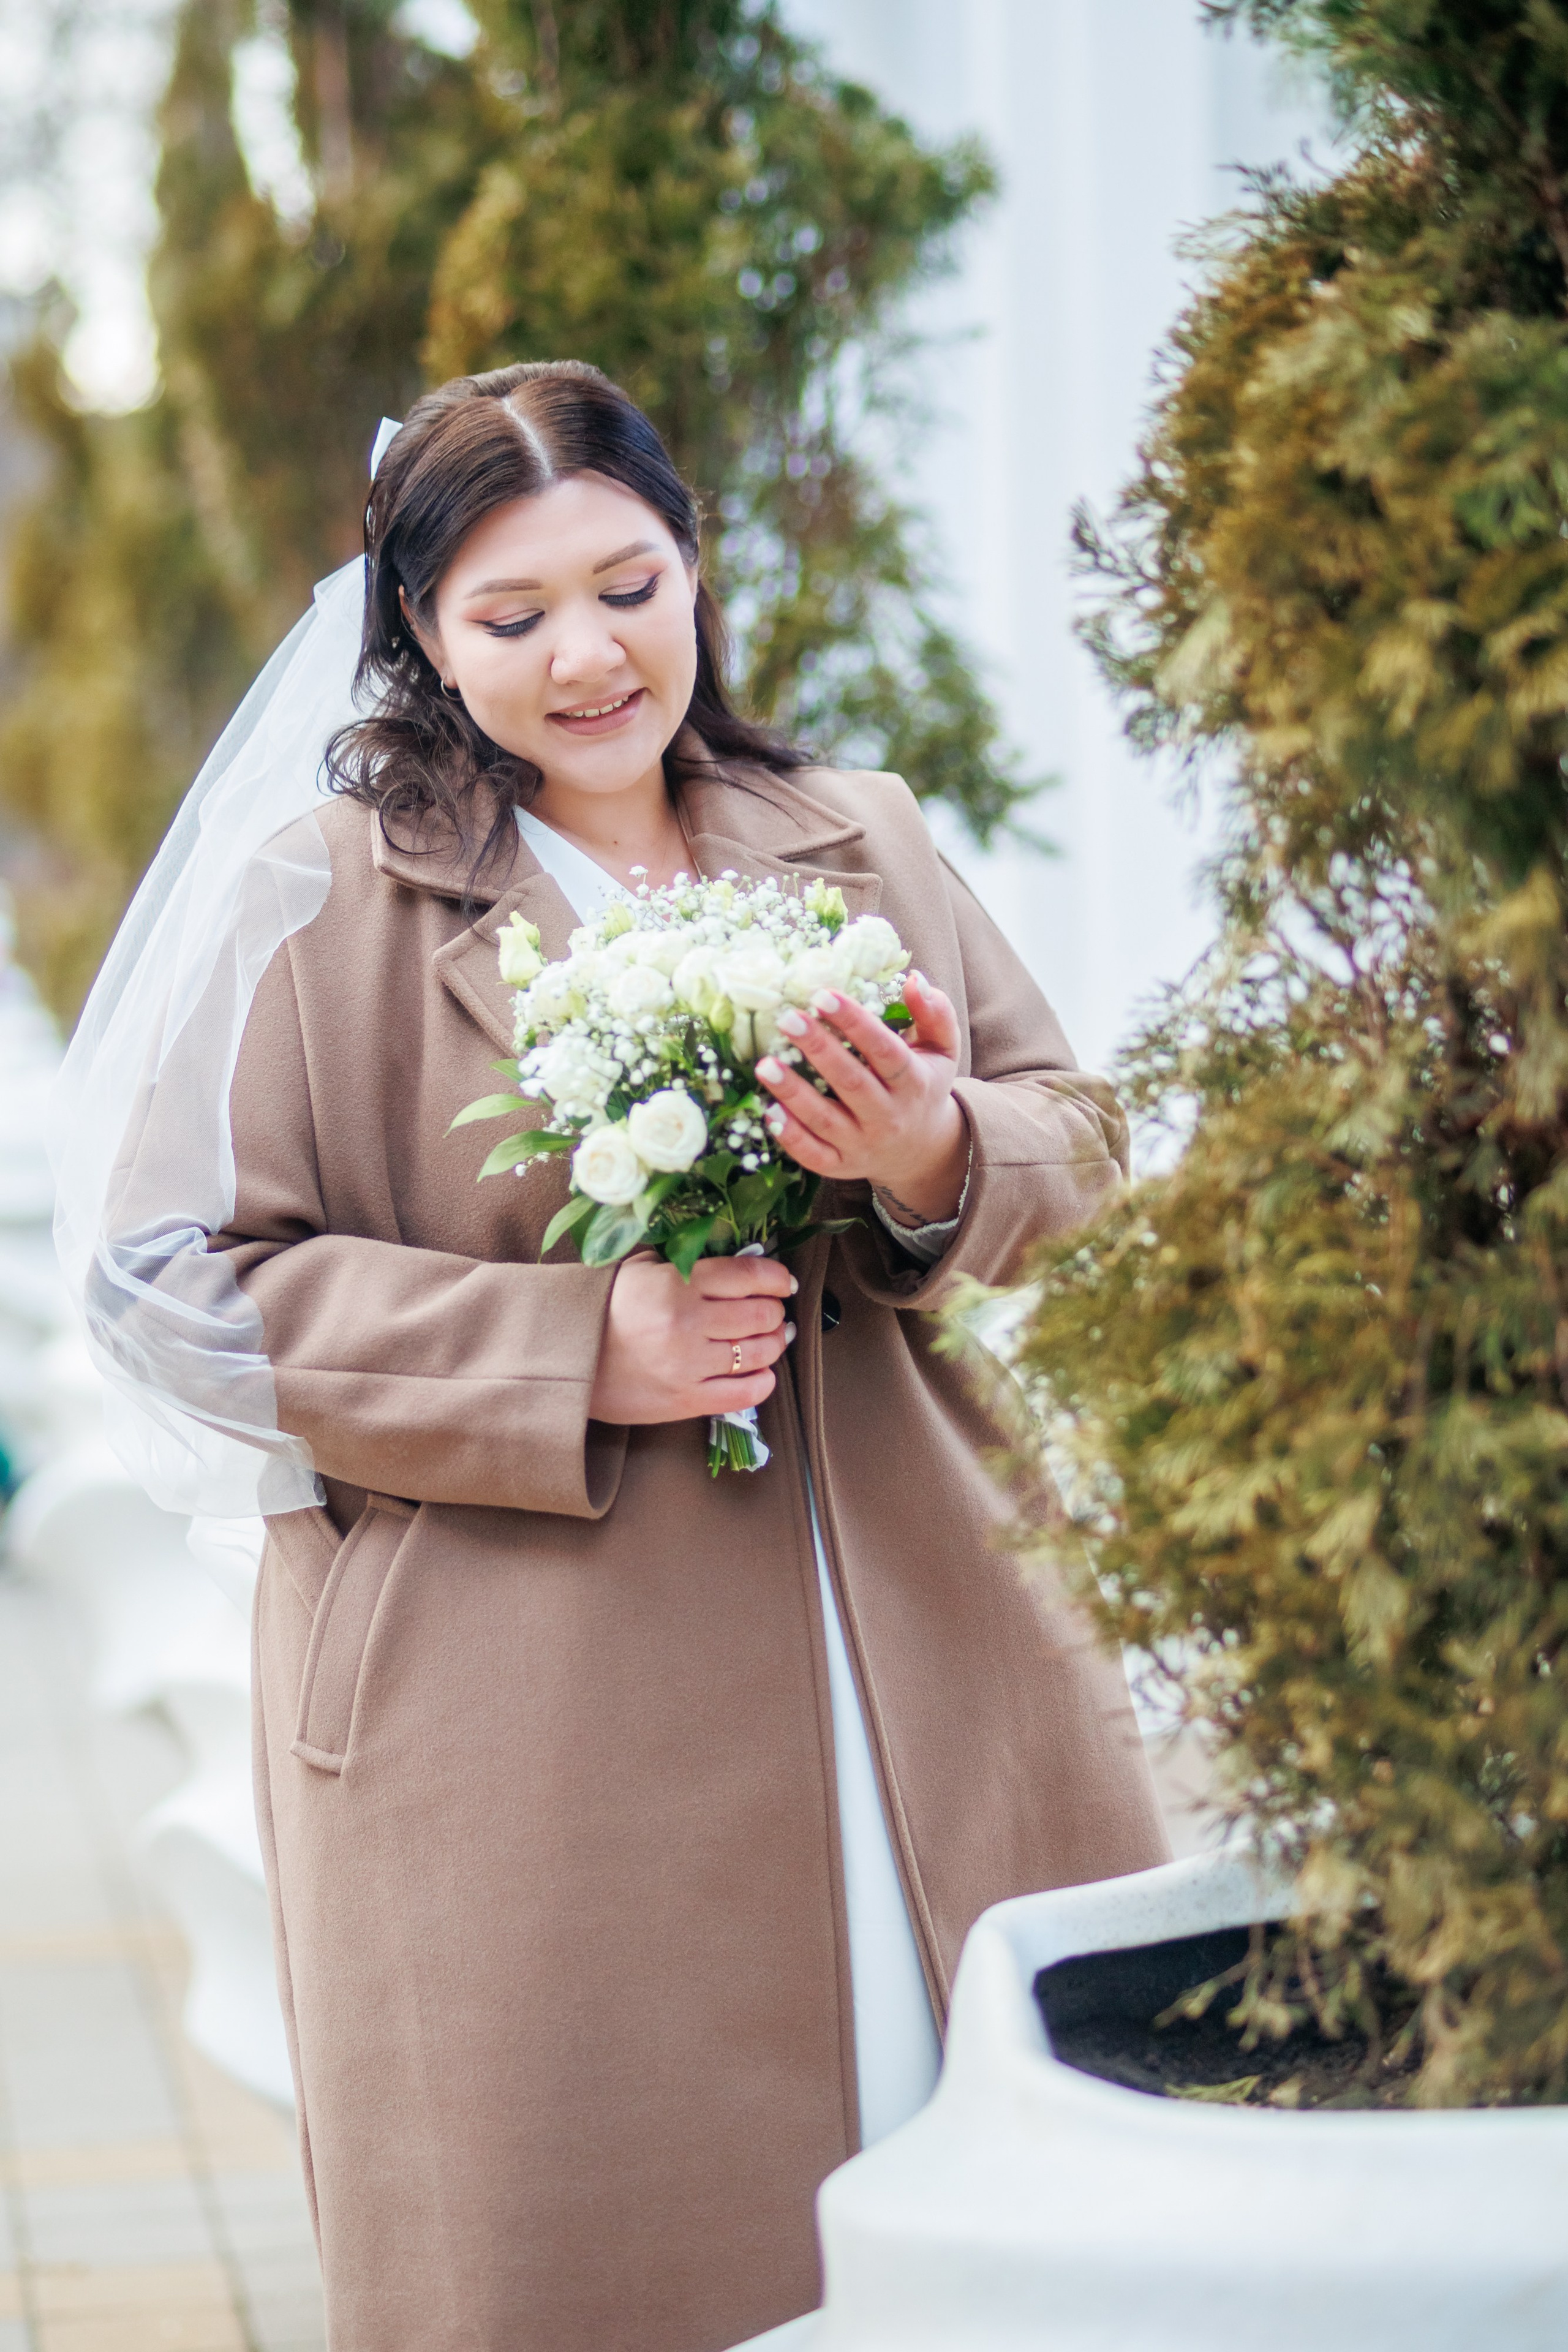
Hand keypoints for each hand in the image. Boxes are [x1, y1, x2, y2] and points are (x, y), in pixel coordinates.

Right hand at [589, 1252, 797, 1425]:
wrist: (568, 1357)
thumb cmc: (606, 1308)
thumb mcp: (641, 1269)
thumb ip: (687, 1264)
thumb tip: (739, 1267)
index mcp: (678, 1284)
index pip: (749, 1276)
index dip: (777, 1278)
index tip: (784, 1282)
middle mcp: (688, 1324)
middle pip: (760, 1315)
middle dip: (775, 1310)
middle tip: (773, 1311)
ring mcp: (689, 1365)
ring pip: (759, 1353)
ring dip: (774, 1343)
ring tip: (773, 1338)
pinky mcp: (685, 1400)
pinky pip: (744, 1393)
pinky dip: (763, 1382)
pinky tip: (763, 1372)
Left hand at [755, 971, 968, 1224]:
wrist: (921, 1150)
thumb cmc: (923, 1086)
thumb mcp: (941, 1050)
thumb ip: (934, 1013)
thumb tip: (914, 979)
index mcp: (913, 1083)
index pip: (884, 1051)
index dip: (855, 1023)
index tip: (823, 995)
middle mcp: (889, 1117)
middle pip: (851, 1083)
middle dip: (818, 1049)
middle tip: (787, 1019)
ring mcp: (863, 1144)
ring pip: (825, 1120)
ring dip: (793, 1093)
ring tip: (765, 1065)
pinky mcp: (840, 1165)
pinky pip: (814, 1155)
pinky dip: (791, 1138)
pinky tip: (768, 1112)